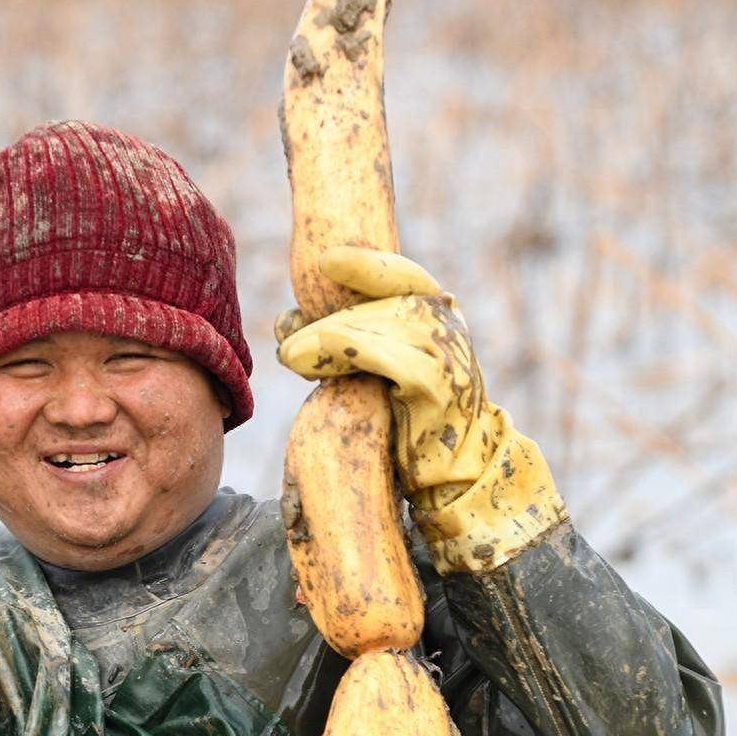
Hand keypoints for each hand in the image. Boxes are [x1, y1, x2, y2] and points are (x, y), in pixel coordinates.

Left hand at [276, 246, 565, 573]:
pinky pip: (394, 360)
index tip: (325, 261)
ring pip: (386, 327)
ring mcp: (448, 356)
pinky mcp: (440, 388)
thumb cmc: (407, 421)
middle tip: (285, 338)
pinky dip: (356, 350)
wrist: (452, 474)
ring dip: (331, 337)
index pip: (402, 275)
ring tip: (291, 355)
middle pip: (382, 304)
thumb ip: (342, 340)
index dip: (366, 265)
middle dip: (329, 318)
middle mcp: (447, 327)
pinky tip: (321, 352)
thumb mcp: (373, 370)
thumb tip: (284, 321)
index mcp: (436, 314)